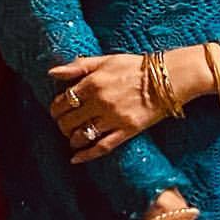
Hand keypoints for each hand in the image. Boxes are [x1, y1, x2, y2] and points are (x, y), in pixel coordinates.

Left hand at [48, 47, 217, 162]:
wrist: (168, 78)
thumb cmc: (135, 66)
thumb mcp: (105, 60)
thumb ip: (78, 66)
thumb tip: (52, 73)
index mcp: (92, 82)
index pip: (62, 101)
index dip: (56, 108)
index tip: (58, 111)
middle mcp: (100, 102)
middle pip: (68, 120)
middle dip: (62, 124)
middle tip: (64, 124)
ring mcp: (113, 118)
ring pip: (81, 135)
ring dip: (72, 139)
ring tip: (73, 137)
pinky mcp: (127, 131)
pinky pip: (102, 147)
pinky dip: (86, 155)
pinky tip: (75, 159)